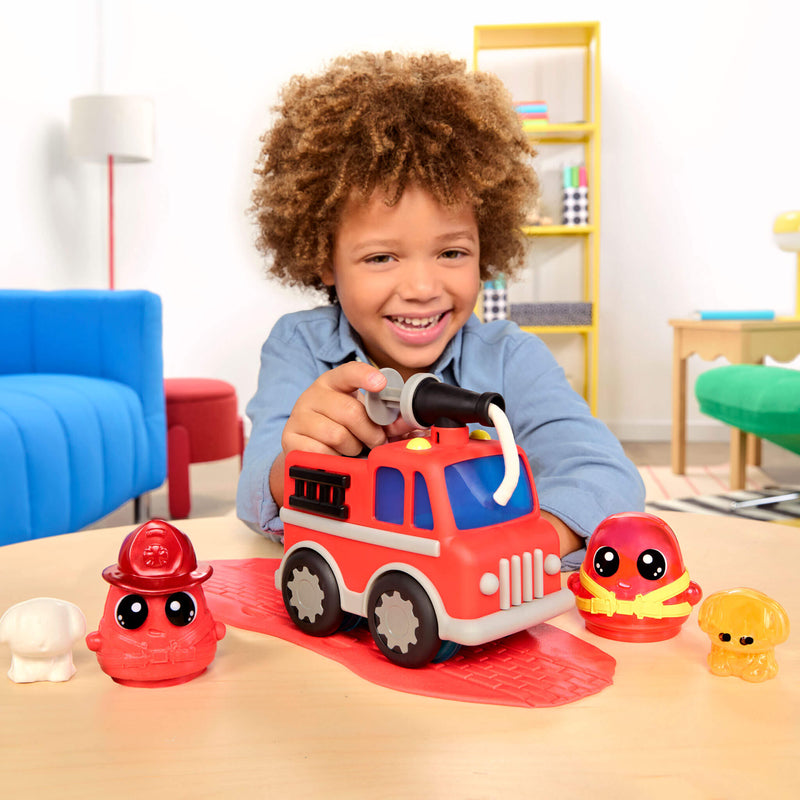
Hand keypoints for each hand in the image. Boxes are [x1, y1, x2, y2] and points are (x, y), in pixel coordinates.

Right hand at [269, 362, 391, 504]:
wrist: (305, 443)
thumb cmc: (340, 425)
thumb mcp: (362, 415)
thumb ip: (386, 418)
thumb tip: (412, 426)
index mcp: (333, 382)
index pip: (349, 372)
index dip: (365, 376)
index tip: (380, 383)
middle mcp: (313, 395)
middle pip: (350, 412)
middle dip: (371, 431)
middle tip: (376, 440)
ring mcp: (299, 416)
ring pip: (338, 435)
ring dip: (353, 447)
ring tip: (352, 446)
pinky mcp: (291, 439)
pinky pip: (323, 453)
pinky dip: (335, 458)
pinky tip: (334, 454)